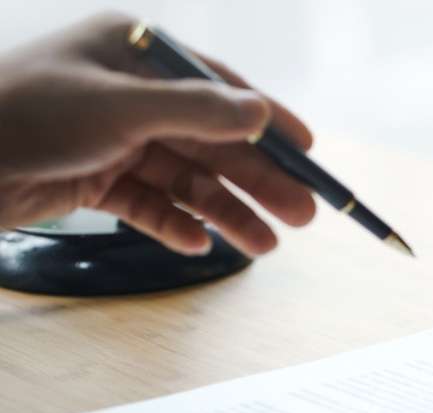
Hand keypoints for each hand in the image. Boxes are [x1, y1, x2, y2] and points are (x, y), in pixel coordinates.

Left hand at [0, 13, 316, 256]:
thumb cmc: (25, 116)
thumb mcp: (119, 107)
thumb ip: (197, 110)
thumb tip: (262, 111)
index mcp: (133, 52)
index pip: (218, 87)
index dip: (267, 121)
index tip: (309, 151)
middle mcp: (125, 92)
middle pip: (209, 140)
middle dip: (256, 180)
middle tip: (303, 215)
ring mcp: (109, 136)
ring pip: (184, 178)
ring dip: (226, 211)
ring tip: (266, 246)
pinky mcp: (90, 177)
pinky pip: (147, 203)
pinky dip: (173, 223)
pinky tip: (199, 244)